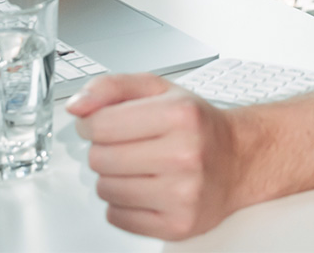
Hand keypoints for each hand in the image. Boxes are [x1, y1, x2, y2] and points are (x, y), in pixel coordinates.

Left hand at [68, 73, 240, 240]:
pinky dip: (121, 203)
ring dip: (111, 176)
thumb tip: (76, 106)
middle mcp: (184, 155)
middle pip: (100, 159)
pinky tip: (143, 187)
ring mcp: (182, 194)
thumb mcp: (158, 89)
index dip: (91, 123)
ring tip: (136, 165)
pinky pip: (117, 218)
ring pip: (105, 189)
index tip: (98, 123)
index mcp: (179, 114)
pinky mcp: (178, 225)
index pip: (102, 124)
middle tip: (124, 143)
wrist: (238, 159)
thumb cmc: (196, 123)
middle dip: (103, 149)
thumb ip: (111, 87)